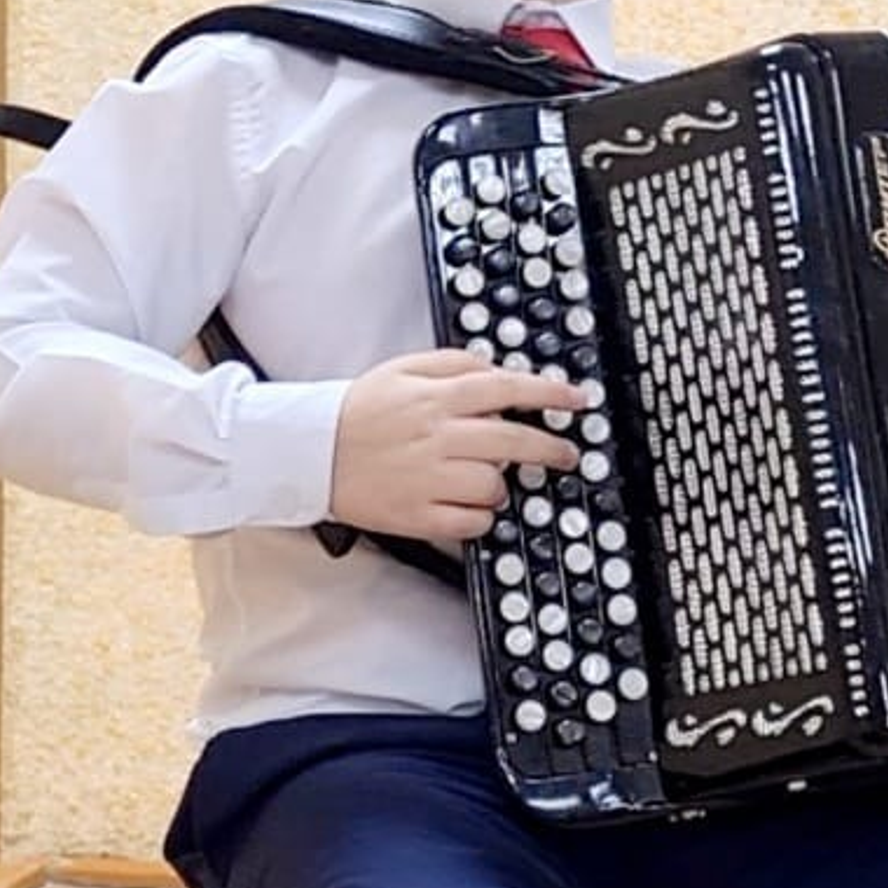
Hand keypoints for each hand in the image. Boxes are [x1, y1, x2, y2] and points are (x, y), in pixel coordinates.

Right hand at [330, 347, 588, 542]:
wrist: (309, 452)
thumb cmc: (360, 409)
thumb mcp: (405, 369)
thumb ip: (454, 363)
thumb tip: (497, 369)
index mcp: (437, 398)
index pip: (508, 388)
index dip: (550, 394)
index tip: (578, 401)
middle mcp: (438, 437)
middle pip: (515, 441)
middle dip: (552, 449)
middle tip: (566, 454)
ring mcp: (429, 479)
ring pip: (496, 486)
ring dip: (501, 484)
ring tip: (485, 478)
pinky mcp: (417, 516)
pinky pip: (471, 523)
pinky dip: (479, 517)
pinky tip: (468, 504)